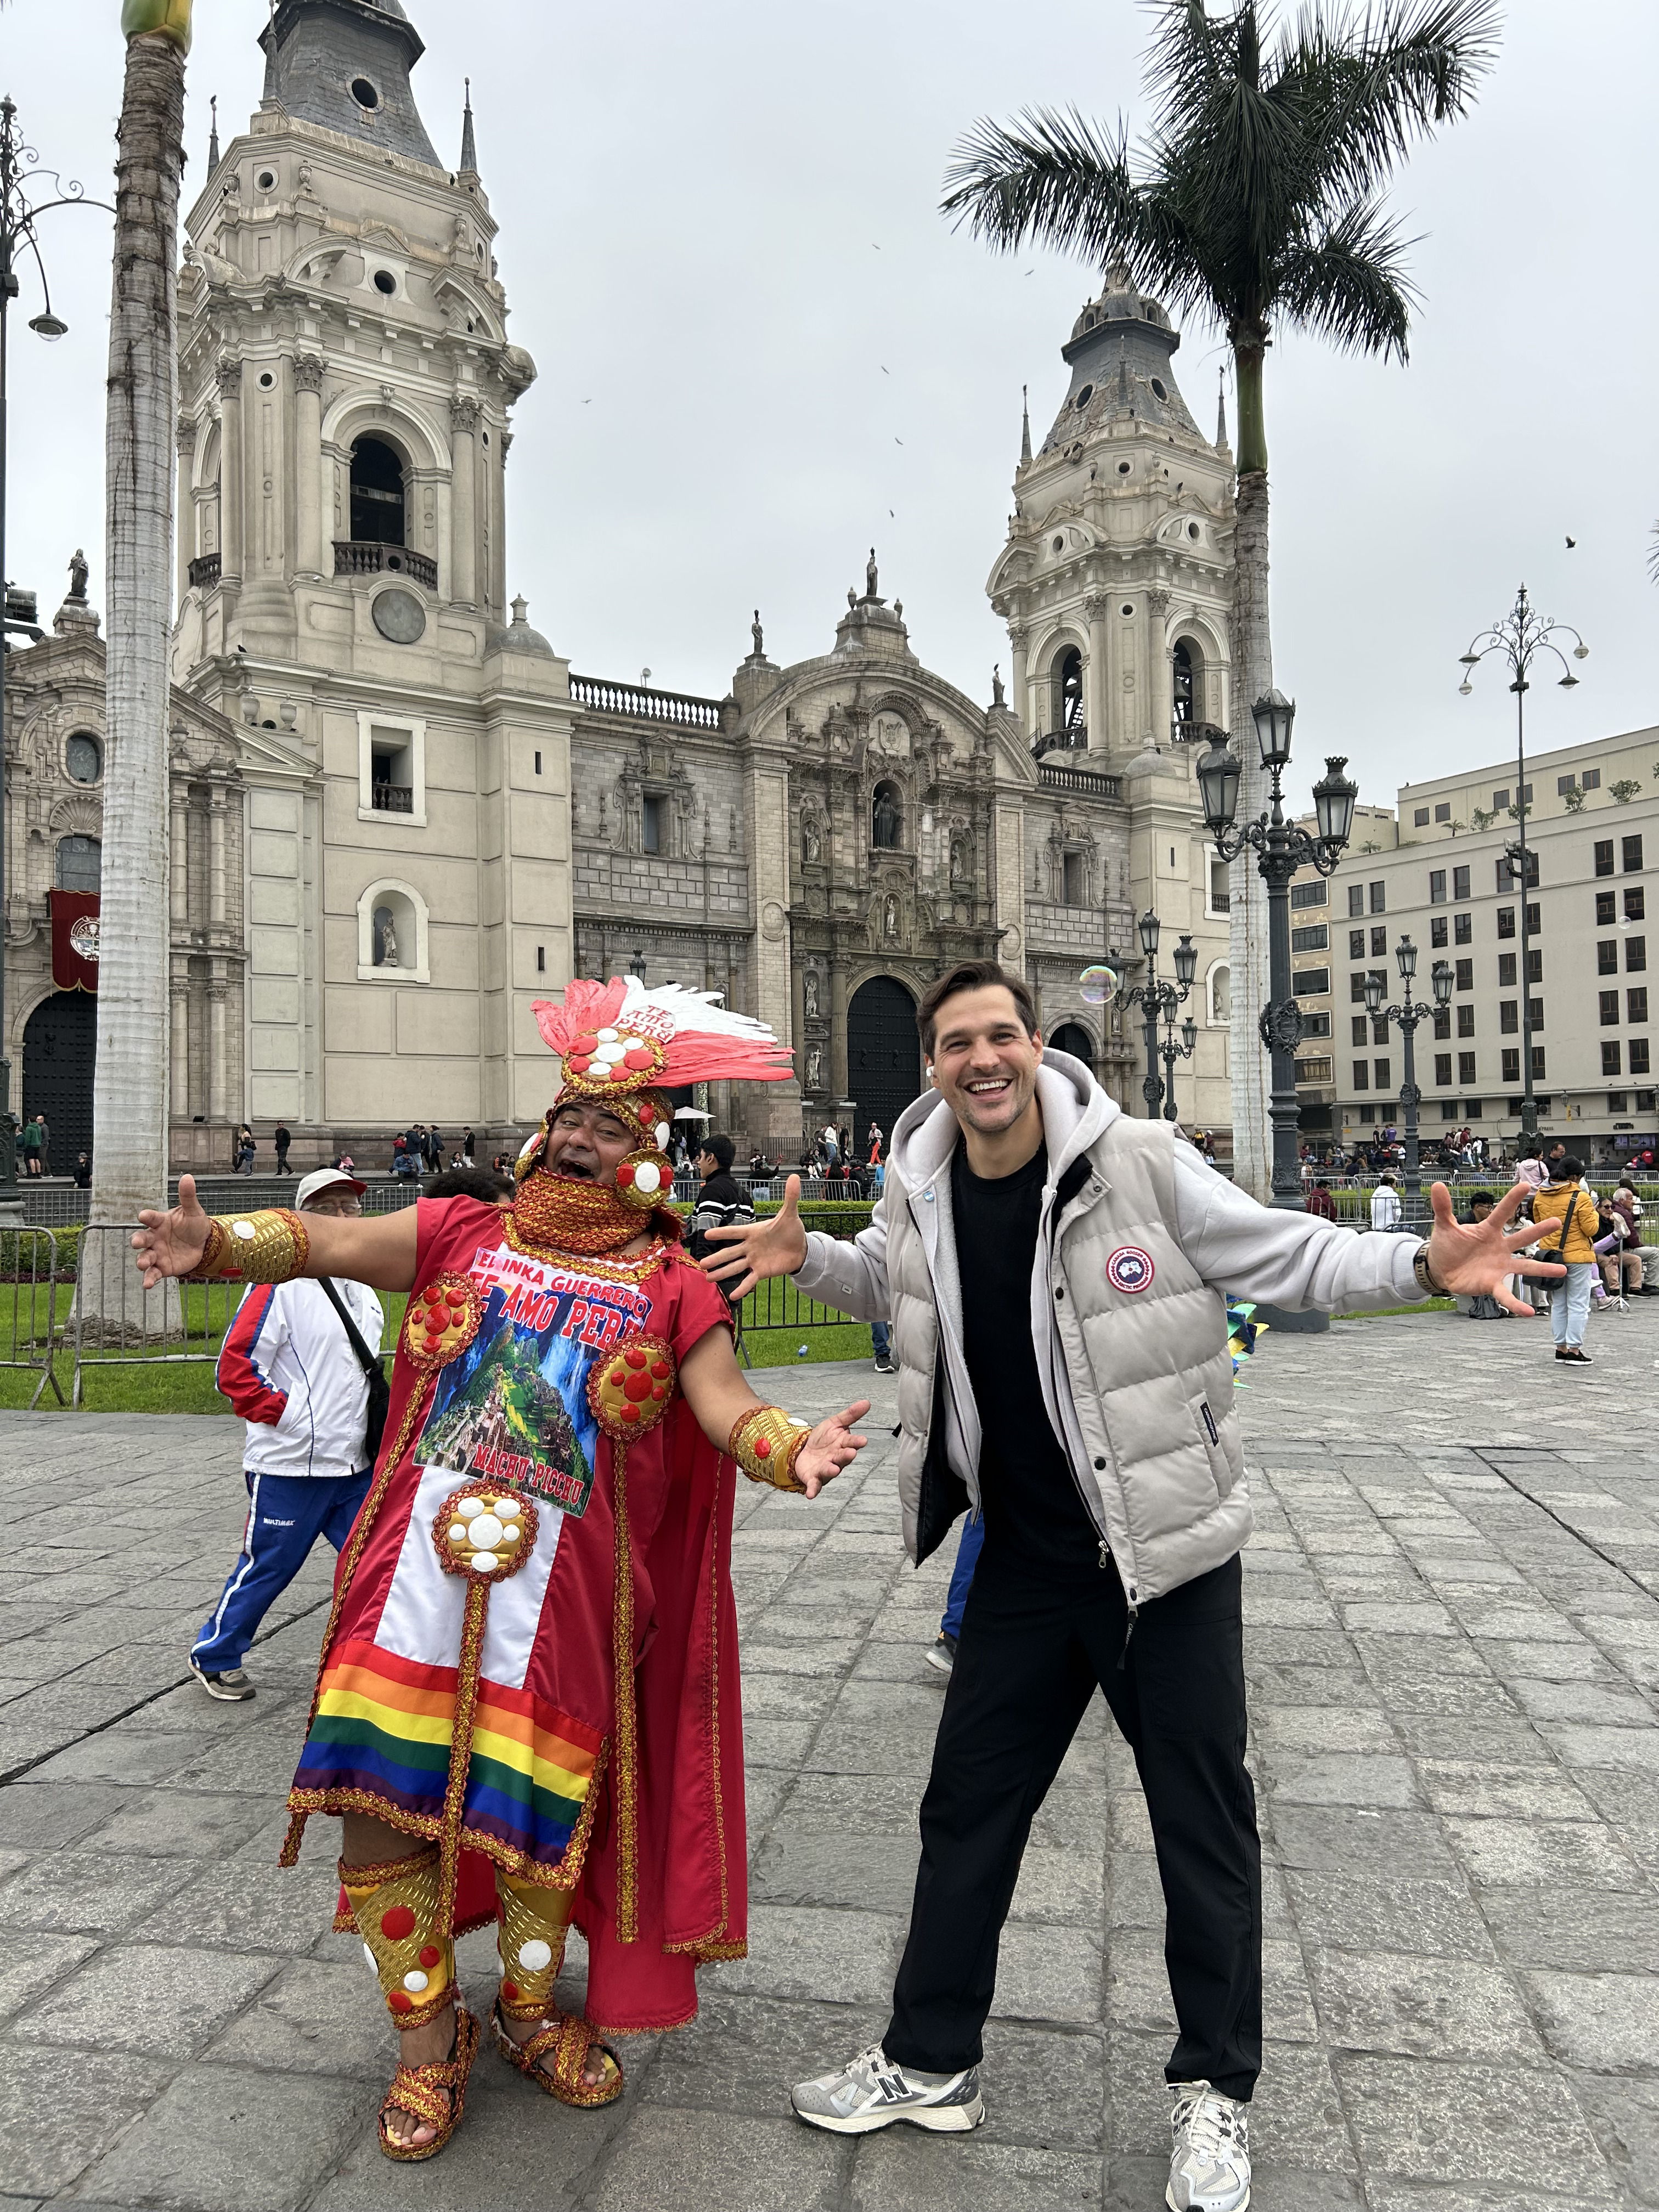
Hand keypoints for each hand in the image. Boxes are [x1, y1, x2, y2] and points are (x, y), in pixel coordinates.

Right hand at [131, 1172, 210, 1287]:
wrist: (204, 1244)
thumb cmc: (194, 1224)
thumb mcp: (194, 1211)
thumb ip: (188, 1197)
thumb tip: (188, 1177)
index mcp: (160, 1222)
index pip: (151, 1217)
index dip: (147, 1216)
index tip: (143, 1215)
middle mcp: (155, 1238)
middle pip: (142, 1239)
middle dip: (137, 1241)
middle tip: (137, 1243)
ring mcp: (157, 1253)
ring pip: (145, 1258)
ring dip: (142, 1261)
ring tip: (142, 1264)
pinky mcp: (163, 1267)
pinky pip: (153, 1274)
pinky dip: (149, 1279)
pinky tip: (147, 1285)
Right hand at [701, 1172, 808, 1298]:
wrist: (800, 1248)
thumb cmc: (790, 1230)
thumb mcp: (790, 1213)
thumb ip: (791, 1197)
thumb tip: (795, 1176)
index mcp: (753, 1232)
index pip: (735, 1232)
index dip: (722, 1232)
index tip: (707, 1233)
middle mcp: (750, 1247)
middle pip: (730, 1252)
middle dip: (716, 1258)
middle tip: (700, 1263)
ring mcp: (754, 1260)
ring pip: (735, 1267)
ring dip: (722, 1273)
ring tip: (707, 1278)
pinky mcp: (761, 1271)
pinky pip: (749, 1280)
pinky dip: (742, 1288)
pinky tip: (732, 1296)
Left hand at [793, 1398, 869, 1497]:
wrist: (803, 1450)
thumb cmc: (823, 1439)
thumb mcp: (835, 1423)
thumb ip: (850, 1415)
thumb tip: (866, 1402)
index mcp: (842, 1445)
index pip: (851, 1442)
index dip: (856, 1442)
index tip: (863, 1440)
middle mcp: (836, 1458)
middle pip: (842, 1457)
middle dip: (846, 1456)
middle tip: (851, 1453)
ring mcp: (825, 1469)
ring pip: (830, 1470)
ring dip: (832, 1470)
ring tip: (834, 1468)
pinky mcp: (813, 1478)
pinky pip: (814, 1485)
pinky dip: (813, 1490)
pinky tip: (811, 1494)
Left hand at [1424, 1181, 1564, 1317]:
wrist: (1440, 1269)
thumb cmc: (1447, 1246)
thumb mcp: (1443, 1226)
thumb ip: (1442, 1207)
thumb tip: (1438, 1184)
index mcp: (1488, 1231)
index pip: (1501, 1213)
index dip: (1512, 1200)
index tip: (1526, 1185)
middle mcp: (1499, 1248)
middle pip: (1521, 1237)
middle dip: (1538, 1230)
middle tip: (1557, 1221)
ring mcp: (1499, 1266)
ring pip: (1524, 1266)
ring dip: (1542, 1269)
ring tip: (1562, 1271)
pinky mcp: (1493, 1283)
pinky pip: (1507, 1294)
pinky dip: (1517, 1304)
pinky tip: (1530, 1312)